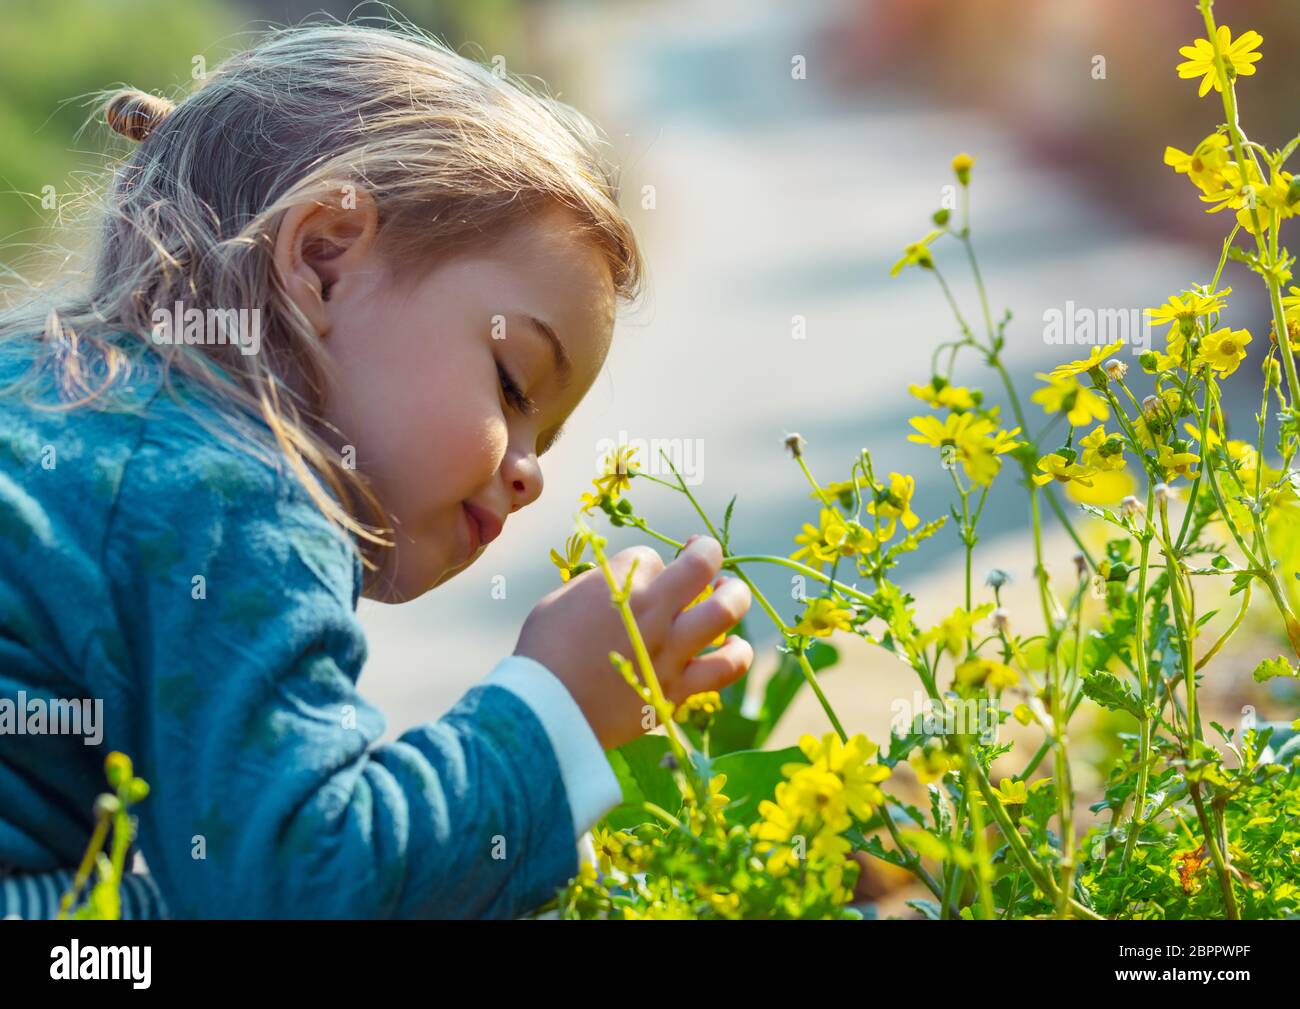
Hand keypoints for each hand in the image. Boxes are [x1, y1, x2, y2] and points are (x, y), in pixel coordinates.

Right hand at [515, 536, 753, 748]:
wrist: (544, 713)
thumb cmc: (542, 655)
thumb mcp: (559, 602)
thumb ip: (596, 587)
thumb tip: (619, 585)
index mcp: (620, 588)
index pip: (651, 556)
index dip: (646, 564)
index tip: (636, 579)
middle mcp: (654, 614)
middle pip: (703, 564)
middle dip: (707, 553)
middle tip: (702, 562)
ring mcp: (671, 652)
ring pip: (727, 610)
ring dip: (734, 595)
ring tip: (728, 595)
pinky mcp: (678, 689)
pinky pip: (726, 667)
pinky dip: (737, 653)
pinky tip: (733, 647)